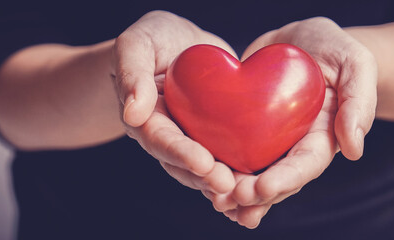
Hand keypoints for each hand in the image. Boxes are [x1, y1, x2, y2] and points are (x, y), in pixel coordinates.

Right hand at [111, 11, 237, 195]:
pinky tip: (261, 185)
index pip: (161, 140)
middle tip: (228, 185)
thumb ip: (132, 73)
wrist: (180, 44)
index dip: (180, 153)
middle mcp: (170, 135)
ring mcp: (193, 138)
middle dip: (206, 177)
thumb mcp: (137, 44)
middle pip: (184, 164)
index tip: (203, 163)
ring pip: (207, 169)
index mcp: (147, 118)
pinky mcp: (216, 136)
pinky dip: (241, 172)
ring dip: (225, 183)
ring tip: (247, 191)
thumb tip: (132, 114)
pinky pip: (227, 156)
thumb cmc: (153, 39)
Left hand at [204, 17, 376, 227]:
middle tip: (230, 199)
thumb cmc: (338, 50)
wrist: (306, 40)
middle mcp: (295, 144)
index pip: (306, 164)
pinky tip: (203, 180)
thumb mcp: (356, 65)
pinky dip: (221, 166)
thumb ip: (359, 103)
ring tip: (217, 201)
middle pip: (276, 177)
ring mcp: (271, 138)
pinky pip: (234, 149)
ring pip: (254, 172)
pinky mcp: (248, 126)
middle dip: (254, 193)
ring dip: (235, 190)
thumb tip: (354, 149)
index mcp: (323, 135)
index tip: (263, 188)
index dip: (286, 179)